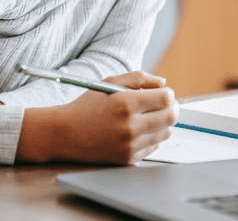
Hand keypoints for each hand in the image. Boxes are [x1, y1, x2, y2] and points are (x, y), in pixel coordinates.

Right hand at [17, 70, 178, 163]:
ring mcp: (129, 145)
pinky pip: (153, 147)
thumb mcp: (111, 82)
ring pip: (165, 133)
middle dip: (172, 107)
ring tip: (152, 116)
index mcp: (125, 103)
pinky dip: (152, 137)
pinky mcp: (127, 159)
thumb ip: (139, 78)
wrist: (65, 134)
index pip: (165, 99)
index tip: (164, 93)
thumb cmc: (88, 105)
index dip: (168, 94)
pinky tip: (140, 129)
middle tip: (166, 104)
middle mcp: (129, 126)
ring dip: (164, 123)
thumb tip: (163, 83)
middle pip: (170, 116)